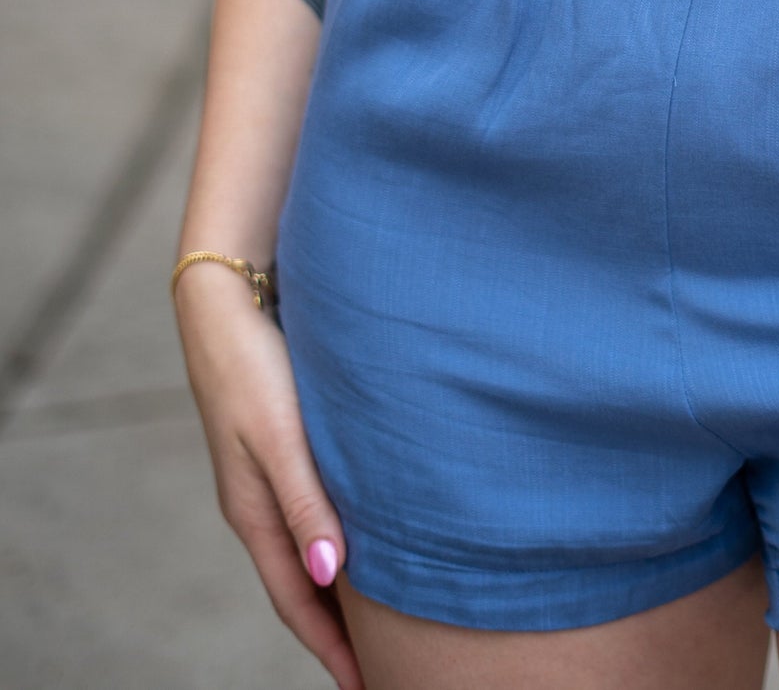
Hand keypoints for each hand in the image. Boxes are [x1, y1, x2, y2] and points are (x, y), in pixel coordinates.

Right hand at [174, 262, 361, 689]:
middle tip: (382, 663)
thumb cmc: (255, 362)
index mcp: (253, 510)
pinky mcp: (284, 439)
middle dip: (337, 628)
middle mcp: (259, 500)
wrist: (228, 293)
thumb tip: (327, 576)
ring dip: (340, 583)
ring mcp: (269, 471)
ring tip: (384, 612)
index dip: (331, 646)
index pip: (295, 599)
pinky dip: (340, 534)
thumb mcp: (281, 435)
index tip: (367, 685)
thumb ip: (305, 502)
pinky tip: (369, 530)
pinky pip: (315, 506)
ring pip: (311, 543)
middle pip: (302, 582)